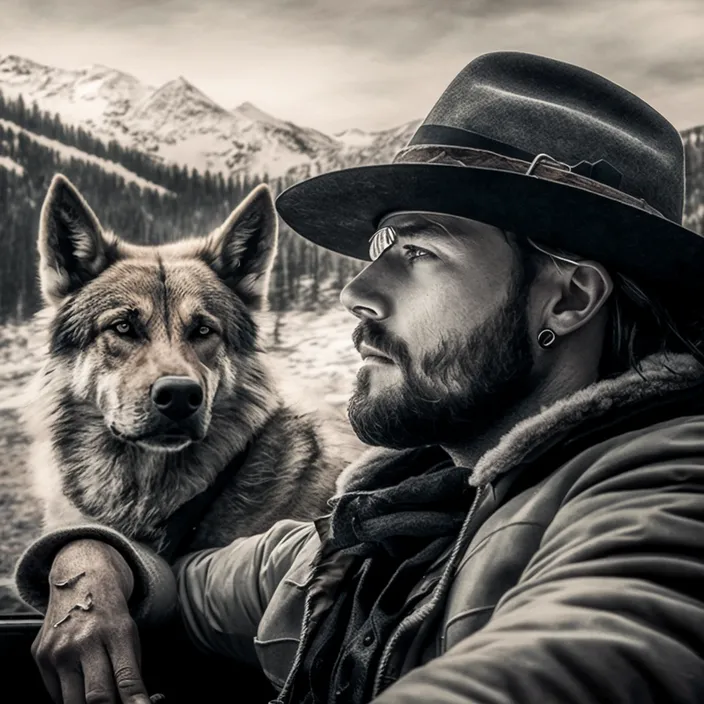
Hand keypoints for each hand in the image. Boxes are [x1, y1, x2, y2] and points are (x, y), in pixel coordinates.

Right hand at [31, 539, 152, 703]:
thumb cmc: (110, 609)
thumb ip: (130, 668)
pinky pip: (56, 694)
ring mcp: (58, 649)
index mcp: (115, 631)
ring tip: (100, 699)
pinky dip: (70, 698)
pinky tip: (80, 686)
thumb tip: (134, 703)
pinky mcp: (40, 656)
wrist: (80, 576)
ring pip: (72, 702)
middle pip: (96, 697)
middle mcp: (84, 640)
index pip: (126, 677)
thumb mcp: (129, 632)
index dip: (134, 702)